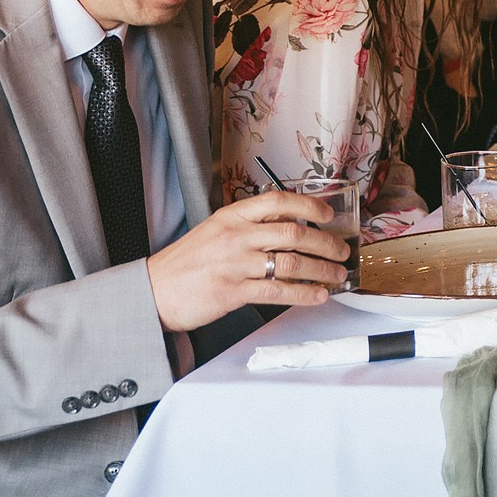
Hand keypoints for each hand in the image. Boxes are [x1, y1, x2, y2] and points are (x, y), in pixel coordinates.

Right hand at [146, 191, 349, 331]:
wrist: (154, 291)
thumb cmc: (187, 263)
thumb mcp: (215, 231)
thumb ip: (249, 226)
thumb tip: (290, 225)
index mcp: (231, 217)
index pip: (277, 201)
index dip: (309, 205)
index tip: (328, 214)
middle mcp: (235, 236)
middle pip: (293, 233)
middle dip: (325, 243)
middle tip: (341, 251)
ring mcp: (235, 264)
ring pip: (291, 263)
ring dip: (321, 270)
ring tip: (337, 275)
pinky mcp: (233, 291)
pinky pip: (278, 291)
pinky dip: (304, 293)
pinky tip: (318, 295)